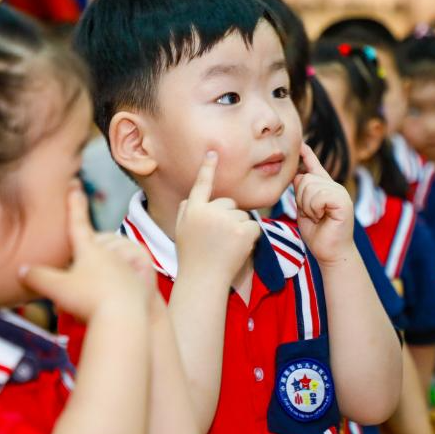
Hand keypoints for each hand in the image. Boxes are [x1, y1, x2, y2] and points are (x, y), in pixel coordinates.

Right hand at [20, 184, 153, 321]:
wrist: (125, 316)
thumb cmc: (89, 299)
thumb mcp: (56, 288)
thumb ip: (38, 277)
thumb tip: (21, 270)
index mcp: (90, 249)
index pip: (78, 222)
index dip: (74, 204)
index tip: (75, 186)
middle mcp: (109, 254)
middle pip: (93, 245)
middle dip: (84, 245)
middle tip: (80, 241)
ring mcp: (124, 268)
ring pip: (107, 264)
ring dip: (97, 270)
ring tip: (86, 284)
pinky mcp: (135, 284)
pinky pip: (120, 280)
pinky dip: (110, 286)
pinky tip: (104, 298)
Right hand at [175, 151, 260, 284]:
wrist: (203, 281)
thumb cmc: (192, 257)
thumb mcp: (181, 231)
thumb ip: (187, 210)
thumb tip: (194, 196)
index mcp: (192, 209)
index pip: (201, 184)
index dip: (207, 168)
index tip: (213, 152)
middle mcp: (209, 211)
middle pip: (229, 203)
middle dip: (228, 217)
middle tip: (218, 239)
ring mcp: (227, 220)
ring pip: (242, 215)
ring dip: (238, 228)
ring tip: (225, 247)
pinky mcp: (243, 230)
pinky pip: (253, 226)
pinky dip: (250, 237)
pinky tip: (237, 249)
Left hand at [293, 143, 354, 265]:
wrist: (331, 254)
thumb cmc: (318, 235)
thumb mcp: (305, 210)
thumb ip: (302, 193)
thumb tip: (298, 175)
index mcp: (325, 188)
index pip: (314, 167)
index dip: (307, 155)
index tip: (301, 144)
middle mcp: (334, 187)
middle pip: (305, 179)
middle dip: (301, 199)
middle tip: (312, 215)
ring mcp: (340, 192)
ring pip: (309, 187)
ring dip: (308, 206)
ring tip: (318, 217)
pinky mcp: (342, 201)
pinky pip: (318, 196)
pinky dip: (314, 209)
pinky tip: (322, 218)